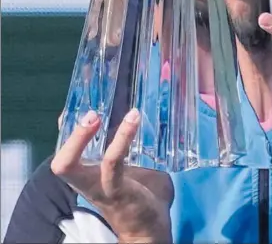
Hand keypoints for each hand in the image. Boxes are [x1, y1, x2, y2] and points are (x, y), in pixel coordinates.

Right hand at [52, 109, 172, 242]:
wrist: (151, 226)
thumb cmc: (141, 191)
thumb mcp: (131, 165)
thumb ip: (127, 145)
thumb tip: (134, 112)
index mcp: (88, 172)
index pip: (69, 150)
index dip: (67, 129)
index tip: (76, 104)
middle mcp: (86, 180)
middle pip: (61, 161)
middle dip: (69, 136)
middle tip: (89, 112)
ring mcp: (98, 186)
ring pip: (72, 166)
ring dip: (82, 138)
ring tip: (98, 116)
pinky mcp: (116, 190)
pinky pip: (111, 164)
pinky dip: (120, 141)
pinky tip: (132, 121)